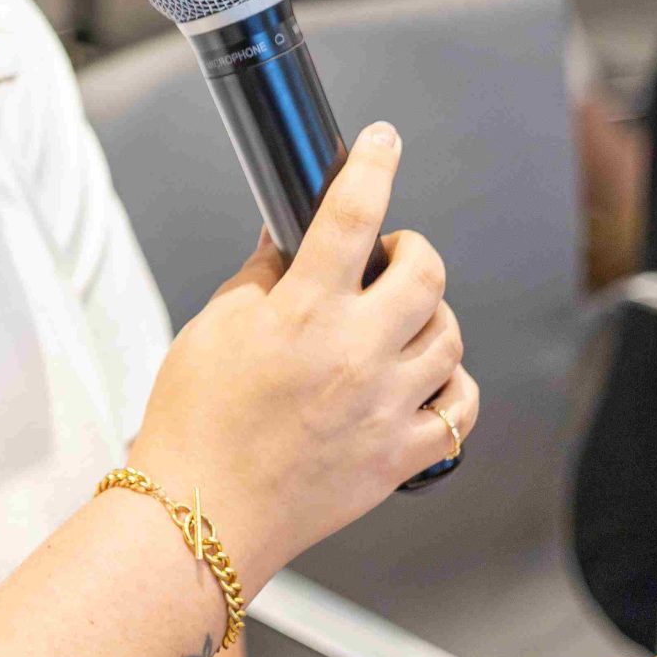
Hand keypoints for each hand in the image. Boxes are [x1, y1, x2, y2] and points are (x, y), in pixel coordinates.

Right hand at [126, 123, 478, 585]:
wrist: (202, 514)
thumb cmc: (194, 423)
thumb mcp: (214, 327)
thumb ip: (260, 278)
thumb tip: (288, 239)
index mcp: (303, 313)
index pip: (350, 216)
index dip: (372, 165)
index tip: (382, 142)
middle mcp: (355, 355)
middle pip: (425, 274)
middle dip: (412, 249)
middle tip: (390, 254)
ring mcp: (385, 408)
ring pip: (450, 338)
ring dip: (432, 316)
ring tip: (400, 319)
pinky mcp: (400, 457)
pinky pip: (462, 410)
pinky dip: (453, 387)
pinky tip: (425, 379)